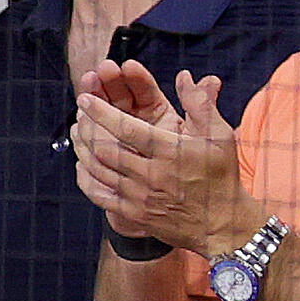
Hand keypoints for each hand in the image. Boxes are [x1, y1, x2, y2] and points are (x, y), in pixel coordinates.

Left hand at [76, 64, 256, 256]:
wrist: (220, 224)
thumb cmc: (220, 175)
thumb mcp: (219, 135)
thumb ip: (200, 104)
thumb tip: (184, 76)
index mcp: (171, 152)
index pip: (128, 129)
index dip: (102, 112)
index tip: (85, 98)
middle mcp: (151, 175)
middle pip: (105, 149)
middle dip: (87, 128)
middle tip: (79, 114)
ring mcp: (139, 196)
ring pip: (99, 170)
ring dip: (83, 150)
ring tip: (78, 133)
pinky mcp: (133, 213)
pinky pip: (99, 194)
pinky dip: (85, 178)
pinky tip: (82, 165)